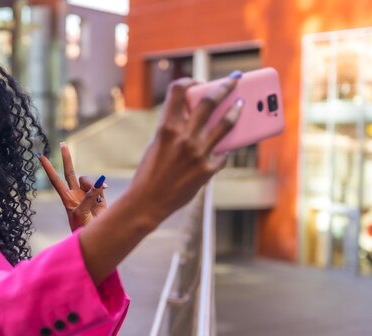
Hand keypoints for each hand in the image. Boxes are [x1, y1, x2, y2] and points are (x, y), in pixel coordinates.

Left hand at [38, 142, 106, 230]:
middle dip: (67, 158)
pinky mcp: (100, 197)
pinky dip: (101, 188)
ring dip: (90, 185)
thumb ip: (88, 197)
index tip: (40, 156)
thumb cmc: (81, 228)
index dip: (48, 168)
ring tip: (93, 198)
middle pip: (69, 171)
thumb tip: (99, 183)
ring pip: (87, 180)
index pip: (55, 179)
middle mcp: (76, 193)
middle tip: (62, 143)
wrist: (95, 237)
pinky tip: (104, 192)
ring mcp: (88, 194)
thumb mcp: (80, 213)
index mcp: (66, 198)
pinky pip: (100, 186)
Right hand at [129, 75, 241, 222]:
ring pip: (226, 123)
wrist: (147, 202)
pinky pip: (222, 153)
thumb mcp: (157, 144)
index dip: (189, 82)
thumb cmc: (149, 173)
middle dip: (225, 86)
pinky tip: (225, 146)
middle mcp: (184, 137)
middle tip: (234, 79)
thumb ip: (174, 129)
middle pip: (209, 102)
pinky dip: (223, 149)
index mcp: (166, 127)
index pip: (178, 91)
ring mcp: (198, 153)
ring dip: (236, 110)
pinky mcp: (207, 170)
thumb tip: (196, 115)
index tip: (197, 82)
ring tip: (242, 104)